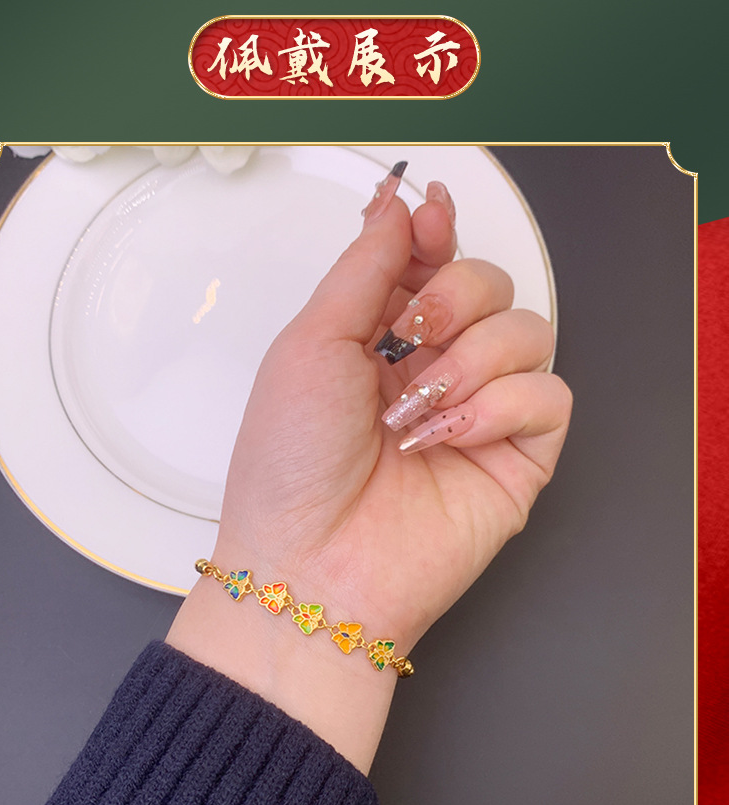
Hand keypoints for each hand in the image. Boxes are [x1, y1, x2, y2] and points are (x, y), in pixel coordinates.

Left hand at [168, 166, 571, 771]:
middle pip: (489, 284)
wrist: (311, 565)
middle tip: (407, 338)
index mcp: (379, 342)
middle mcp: (433, 371)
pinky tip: (451, 436)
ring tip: (416, 413)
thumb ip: (364, 266)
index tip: (429, 221)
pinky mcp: (517, 459)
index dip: (437, 234)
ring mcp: (479, 414)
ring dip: (469, 360)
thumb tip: (397, 203)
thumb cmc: (291, 467)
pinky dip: (502, 406)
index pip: (432, 263)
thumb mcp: (310, 343)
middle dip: (451, 297)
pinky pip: (549, 394)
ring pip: (527, 330)